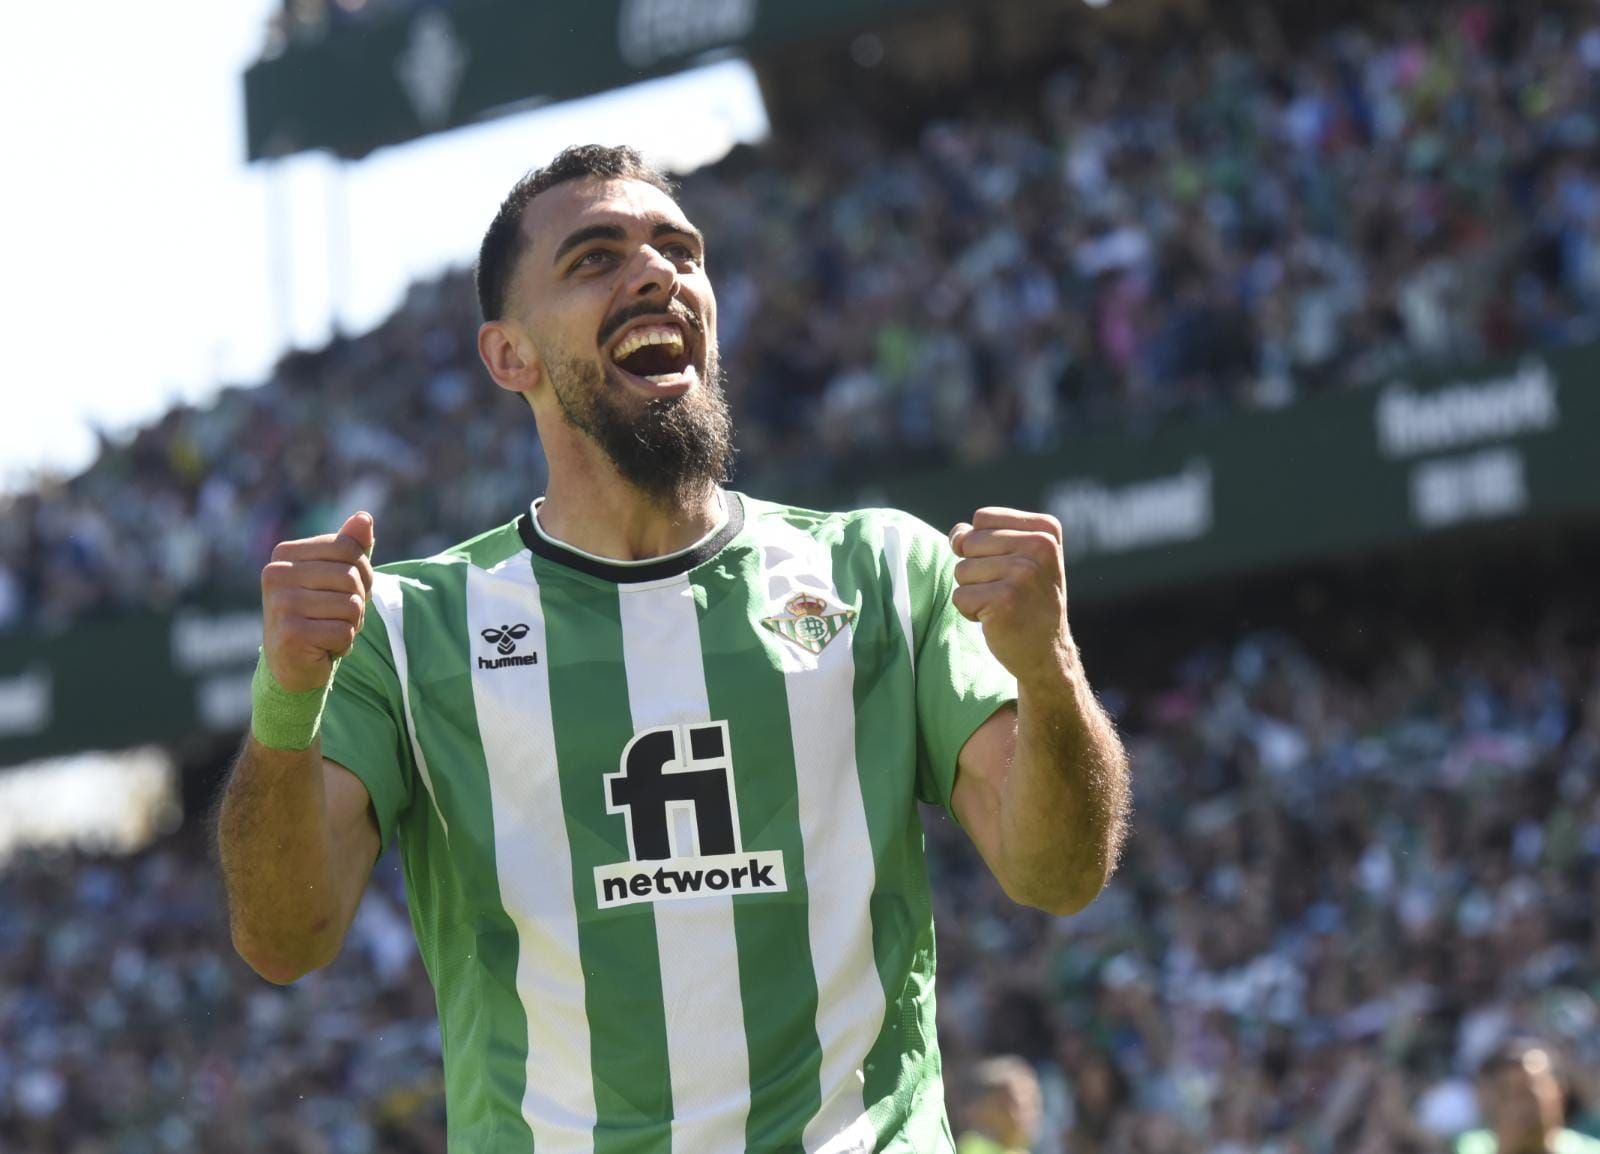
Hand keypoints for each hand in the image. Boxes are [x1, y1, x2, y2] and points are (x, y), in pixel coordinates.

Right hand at [260, 511, 376, 693]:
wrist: (291, 664)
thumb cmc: (318, 613)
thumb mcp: (336, 576)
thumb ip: (350, 546)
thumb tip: (364, 517)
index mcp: (284, 554)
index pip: (349, 548)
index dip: (364, 573)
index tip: (350, 590)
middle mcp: (275, 575)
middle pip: (351, 577)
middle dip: (358, 601)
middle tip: (338, 616)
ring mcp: (280, 604)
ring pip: (352, 606)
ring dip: (351, 624)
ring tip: (329, 630)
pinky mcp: (290, 634)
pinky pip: (344, 632)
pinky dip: (343, 644)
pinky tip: (323, 647)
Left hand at [950, 507, 1071, 684]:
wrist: (1047, 652)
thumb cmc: (1027, 600)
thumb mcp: (1016, 558)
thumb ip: (984, 536)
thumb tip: (956, 534)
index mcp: (1046, 530)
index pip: (982, 518)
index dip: (983, 545)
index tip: (1011, 567)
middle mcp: (1040, 547)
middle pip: (969, 542)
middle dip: (976, 569)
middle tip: (1007, 590)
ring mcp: (1023, 573)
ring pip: (961, 570)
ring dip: (973, 591)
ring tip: (1003, 604)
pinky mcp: (1004, 600)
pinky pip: (959, 596)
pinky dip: (970, 611)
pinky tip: (997, 619)